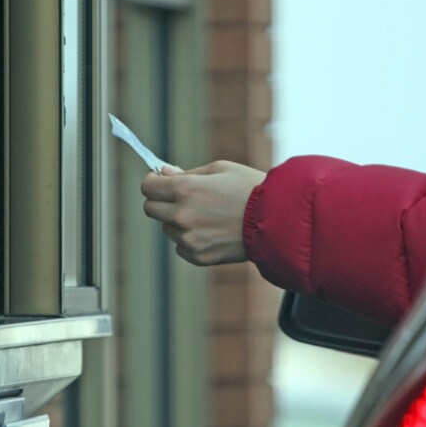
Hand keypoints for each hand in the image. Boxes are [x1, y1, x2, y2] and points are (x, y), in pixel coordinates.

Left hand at [141, 160, 265, 265]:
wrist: (277, 221)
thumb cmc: (250, 188)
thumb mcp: (220, 169)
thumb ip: (187, 174)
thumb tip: (163, 174)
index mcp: (186, 189)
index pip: (148, 187)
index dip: (153, 182)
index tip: (160, 181)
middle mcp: (182, 215)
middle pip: (151, 209)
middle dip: (161, 201)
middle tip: (180, 198)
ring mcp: (189, 239)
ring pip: (167, 228)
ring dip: (177, 221)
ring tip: (206, 215)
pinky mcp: (198, 256)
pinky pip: (181, 246)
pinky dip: (190, 239)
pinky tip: (212, 231)